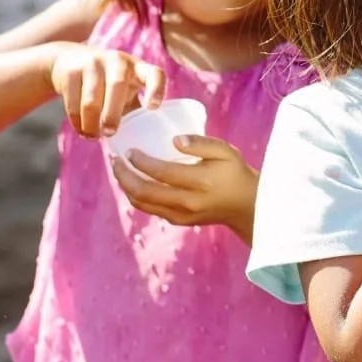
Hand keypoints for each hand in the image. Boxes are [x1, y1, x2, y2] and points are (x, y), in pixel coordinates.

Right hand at [48, 44, 165, 137]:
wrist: (70, 59)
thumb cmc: (108, 83)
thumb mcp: (126, 90)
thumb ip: (134, 110)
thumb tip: (140, 142)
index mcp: (137, 68)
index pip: (154, 74)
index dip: (156, 90)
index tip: (152, 108)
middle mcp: (117, 61)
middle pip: (117, 86)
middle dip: (112, 114)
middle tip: (110, 133)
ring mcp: (92, 63)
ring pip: (91, 100)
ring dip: (91, 123)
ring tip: (93, 136)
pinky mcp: (71, 71)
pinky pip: (73, 102)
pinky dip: (77, 121)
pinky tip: (81, 129)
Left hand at [111, 135, 258, 240]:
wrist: (246, 206)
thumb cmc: (235, 172)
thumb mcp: (226, 151)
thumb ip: (201, 143)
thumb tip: (174, 140)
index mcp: (201, 182)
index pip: (162, 172)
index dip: (141, 161)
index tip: (129, 150)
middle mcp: (188, 202)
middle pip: (145, 192)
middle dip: (125, 176)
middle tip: (115, 160)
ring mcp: (182, 215)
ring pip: (144, 204)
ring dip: (126, 187)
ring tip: (119, 170)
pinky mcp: (179, 221)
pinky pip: (151, 210)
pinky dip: (137, 197)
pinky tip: (132, 183)